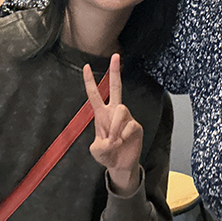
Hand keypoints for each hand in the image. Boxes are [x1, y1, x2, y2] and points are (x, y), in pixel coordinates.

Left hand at [83, 53, 142, 193]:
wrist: (120, 165)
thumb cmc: (107, 154)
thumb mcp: (96, 151)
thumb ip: (100, 144)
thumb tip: (113, 139)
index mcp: (101, 114)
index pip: (94, 94)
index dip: (89, 81)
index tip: (86, 66)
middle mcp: (114, 112)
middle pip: (116, 87)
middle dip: (115, 71)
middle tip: (116, 55)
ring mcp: (126, 118)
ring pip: (121, 111)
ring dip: (115, 127)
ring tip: (114, 141)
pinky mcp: (135, 126)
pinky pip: (129, 126)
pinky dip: (123, 136)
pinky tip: (123, 142)